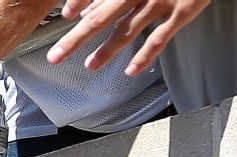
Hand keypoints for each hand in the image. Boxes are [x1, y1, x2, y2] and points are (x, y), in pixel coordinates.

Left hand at [47, 0, 210, 75]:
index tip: (64, 15)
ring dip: (107, 50)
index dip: (79, 1)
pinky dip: (144, 56)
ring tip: (90, 65)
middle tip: (56, 56)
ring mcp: (160, 2)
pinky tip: (130, 70)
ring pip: (127, 29)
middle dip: (76, 38)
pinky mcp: (180, 13)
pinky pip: (159, 38)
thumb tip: (83, 12)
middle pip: (102, 17)